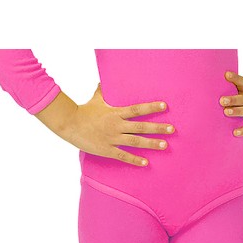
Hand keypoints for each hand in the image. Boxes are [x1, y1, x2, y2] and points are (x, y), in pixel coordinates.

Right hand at [58, 83, 174, 166]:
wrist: (70, 124)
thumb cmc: (83, 111)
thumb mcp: (96, 99)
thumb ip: (102, 90)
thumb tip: (103, 79)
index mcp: (116, 112)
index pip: (138, 109)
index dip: (152, 108)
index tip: (165, 107)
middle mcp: (117, 125)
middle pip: (141, 126)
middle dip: (158, 128)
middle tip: (172, 129)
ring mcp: (112, 138)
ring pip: (136, 142)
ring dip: (151, 144)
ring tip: (165, 146)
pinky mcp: (107, 150)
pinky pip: (123, 156)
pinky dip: (135, 160)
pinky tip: (146, 162)